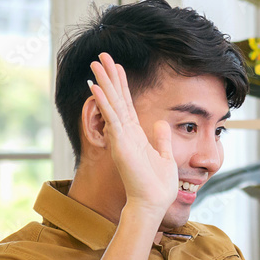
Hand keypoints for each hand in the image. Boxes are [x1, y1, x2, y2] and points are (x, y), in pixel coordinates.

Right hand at [87, 52, 177, 217]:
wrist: (153, 203)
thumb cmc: (157, 185)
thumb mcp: (164, 156)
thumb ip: (162, 139)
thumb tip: (161, 123)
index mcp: (135, 135)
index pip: (127, 104)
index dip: (122, 85)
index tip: (117, 66)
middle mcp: (125, 134)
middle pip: (116, 99)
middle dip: (109, 77)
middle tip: (101, 56)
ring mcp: (121, 139)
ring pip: (111, 105)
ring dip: (104, 84)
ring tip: (95, 64)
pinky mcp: (121, 145)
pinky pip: (112, 120)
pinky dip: (105, 103)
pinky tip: (96, 87)